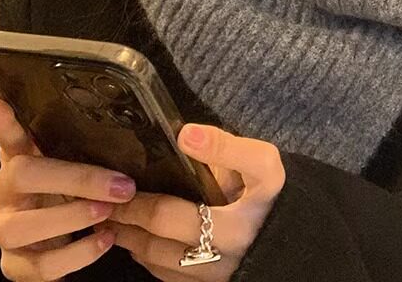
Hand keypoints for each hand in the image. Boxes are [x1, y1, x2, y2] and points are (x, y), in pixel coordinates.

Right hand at [0, 97, 134, 280]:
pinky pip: (39, 266)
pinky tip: (104, 240)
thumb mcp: (76, 162)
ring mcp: (5, 230)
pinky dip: (76, 255)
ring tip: (108, 213)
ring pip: (23, 226)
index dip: (2, 123)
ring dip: (71, 218)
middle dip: (77, 180)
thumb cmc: (69, 190)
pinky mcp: (14, 264)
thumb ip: (83, 142)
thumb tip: (115, 120)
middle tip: (120, 186)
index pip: (10, 138)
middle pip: (23, 176)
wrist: (59, 237)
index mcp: (19, 161)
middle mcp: (4, 193)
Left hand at [105, 122, 285, 280]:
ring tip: (113, 221)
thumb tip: (184, 134)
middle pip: (158, 238)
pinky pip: (170, 278)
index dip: (138, 201)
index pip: (170, 214)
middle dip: (127, 218)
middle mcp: (221, 254)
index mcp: (234, 222)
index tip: (116, 183)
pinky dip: (148, 259)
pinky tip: (138, 243)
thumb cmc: (274, 195)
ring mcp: (214, 276)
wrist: (298, 240)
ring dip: (131, 241)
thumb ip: (226, 149)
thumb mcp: (264, 164)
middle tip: (103, 202)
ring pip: (158, 262)